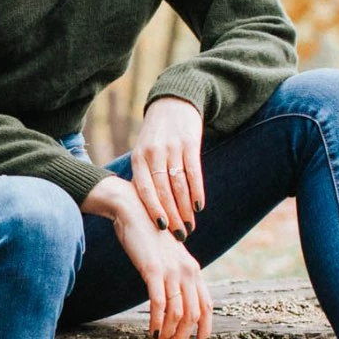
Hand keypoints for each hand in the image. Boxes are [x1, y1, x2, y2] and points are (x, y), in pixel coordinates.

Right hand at [81, 177, 212, 338]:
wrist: (133, 209)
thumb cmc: (147, 235)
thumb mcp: (167, 257)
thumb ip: (175, 275)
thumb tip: (174, 298)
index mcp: (193, 270)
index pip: (207, 305)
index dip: (205, 328)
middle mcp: (188, 271)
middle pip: (193, 314)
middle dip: (183, 337)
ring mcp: (172, 271)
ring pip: (178, 313)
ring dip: (169, 334)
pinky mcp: (153, 270)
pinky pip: (159, 303)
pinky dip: (157, 322)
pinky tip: (152, 333)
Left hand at [131, 97, 204, 239]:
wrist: (173, 103)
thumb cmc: (156, 136)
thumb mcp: (143, 153)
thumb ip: (144, 177)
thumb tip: (145, 210)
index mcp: (139, 159)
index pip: (145, 189)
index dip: (153, 209)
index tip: (161, 229)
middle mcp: (153, 154)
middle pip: (163, 191)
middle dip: (172, 216)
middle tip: (179, 235)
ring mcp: (172, 148)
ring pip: (179, 185)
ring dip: (185, 208)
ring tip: (190, 226)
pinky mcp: (190, 143)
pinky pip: (194, 172)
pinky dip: (197, 191)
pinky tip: (199, 207)